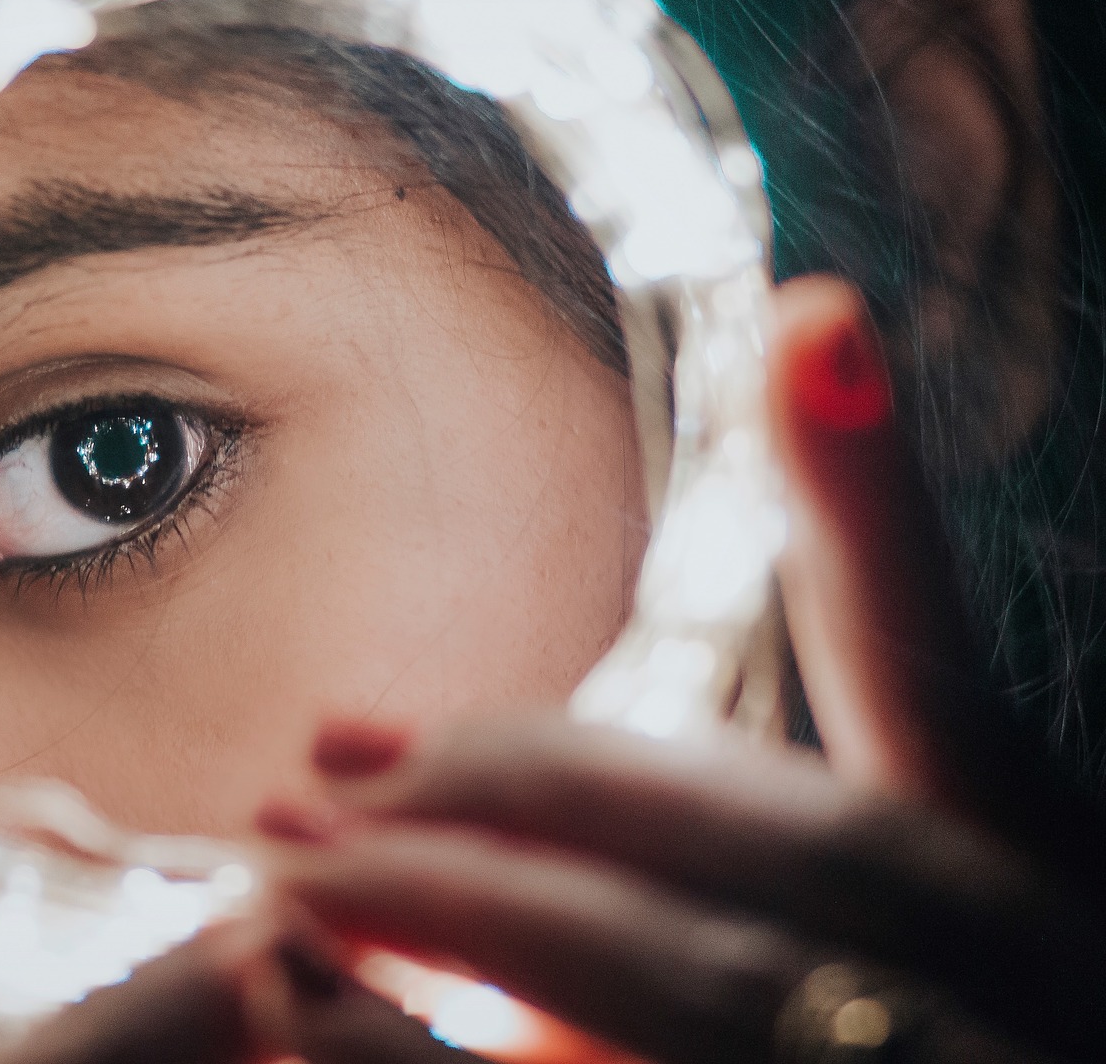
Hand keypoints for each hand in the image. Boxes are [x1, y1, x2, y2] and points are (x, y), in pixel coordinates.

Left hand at [260, 276, 1105, 1063]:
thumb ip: (702, 830)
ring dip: (465, 917)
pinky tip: (303, 1025)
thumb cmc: (881, 1023)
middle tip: (315, 765)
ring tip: (282, 882)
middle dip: (530, 784)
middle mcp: (1027, 991)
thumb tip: (401, 716)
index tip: (812, 319)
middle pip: (776, 849)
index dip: (886, 500)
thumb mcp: (851, 908)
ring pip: (688, 991)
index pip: (945, 677)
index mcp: (1044, 886)